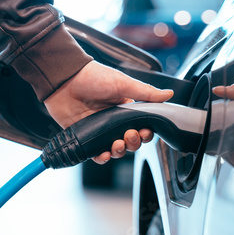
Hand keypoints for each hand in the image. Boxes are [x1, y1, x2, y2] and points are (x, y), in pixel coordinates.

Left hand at [44, 61, 173, 163]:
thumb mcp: (123, 83)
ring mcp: (99, 130)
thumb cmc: (93, 77)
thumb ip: (146, 93)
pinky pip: (96, 153)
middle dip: (133, 142)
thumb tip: (168, 95)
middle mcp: (113, 121)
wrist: (64, 79)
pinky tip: (105, 154)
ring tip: (117, 143)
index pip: (142, 126)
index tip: (145, 131)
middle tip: (130, 135)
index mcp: (125, 108)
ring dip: (120, 151)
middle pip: (130, 141)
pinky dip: (103, 157)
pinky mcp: (85, 137)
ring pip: (115, 149)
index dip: (146, 133)